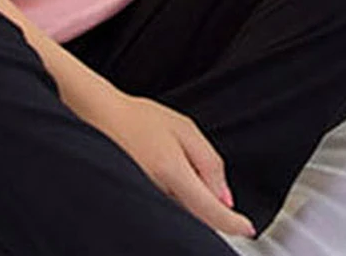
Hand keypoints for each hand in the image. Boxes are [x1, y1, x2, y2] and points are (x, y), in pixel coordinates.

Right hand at [80, 89, 256, 238]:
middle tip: (205, 181)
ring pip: (183, 215)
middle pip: (198, 217)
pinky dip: (176, 201)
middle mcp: (157, 193)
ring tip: (176, 168)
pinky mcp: (138, 202)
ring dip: (193, 203)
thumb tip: (225, 198)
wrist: (99, 117)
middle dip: (210, 207)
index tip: (246, 228)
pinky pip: (166, 210)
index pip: (212, 213)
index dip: (233, 224)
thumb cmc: (137, 118)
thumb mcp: (183, 128)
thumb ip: (210, 163)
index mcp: (172, 172)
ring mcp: (146, 199)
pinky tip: (167, 178)